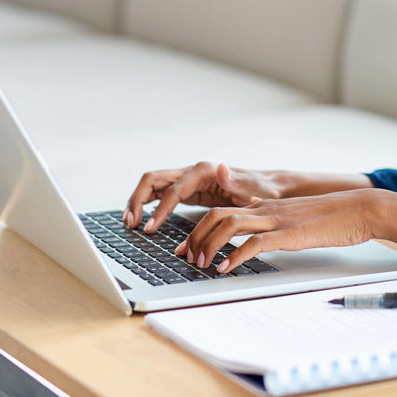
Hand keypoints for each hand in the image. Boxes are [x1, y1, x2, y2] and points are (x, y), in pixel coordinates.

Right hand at [124, 162, 280, 232]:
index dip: (160, 209)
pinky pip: (161, 195)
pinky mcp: (188, 190)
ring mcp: (188, 180)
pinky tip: (142, 219)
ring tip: (130, 223)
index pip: (173, 189)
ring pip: (153, 186)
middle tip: (131, 223)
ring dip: (138, 201)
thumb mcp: (250, 187)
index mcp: (203, 171)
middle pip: (154, 179)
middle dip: (138, 199)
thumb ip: (234, 180)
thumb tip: (221, 168)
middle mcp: (192, 172)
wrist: (266, 188)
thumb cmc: (259, 189)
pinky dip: (149, 205)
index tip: (150, 228)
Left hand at [178, 190, 379, 272]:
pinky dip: (235, 255)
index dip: (198, 229)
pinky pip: (255, 242)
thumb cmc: (332, 216)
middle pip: (216, 215)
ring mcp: (277, 220)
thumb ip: (273, 216)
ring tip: (201, 264)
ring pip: (229, 224)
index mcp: (265, 206)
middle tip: (186, 258)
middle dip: (195, 236)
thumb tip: (255, 217)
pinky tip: (226, 268)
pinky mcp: (290, 233)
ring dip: (209, 245)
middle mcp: (266, 209)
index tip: (185, 246)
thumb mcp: (295, 215)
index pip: (221, 211)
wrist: (359, 209)